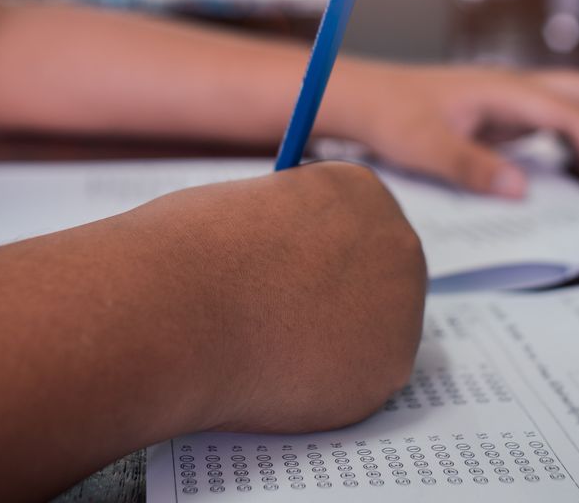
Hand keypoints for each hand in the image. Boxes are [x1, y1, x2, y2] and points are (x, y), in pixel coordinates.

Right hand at [136, 161, 426, 433]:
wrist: (177, 309)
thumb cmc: (191, 252)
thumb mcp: (250, 210)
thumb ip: (292, 233)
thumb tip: (300, 266)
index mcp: (360, 190)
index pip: (355, 225)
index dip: (316, 253)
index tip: (286, 271)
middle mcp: (397, 243)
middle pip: (377, 278)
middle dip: (336, 301)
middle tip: (281, 320)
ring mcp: (402, 310)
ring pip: (368, 337)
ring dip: (329, 345)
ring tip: (267, 344)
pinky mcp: (387, 372)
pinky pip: (355, 384)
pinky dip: (320, 389)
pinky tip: (277, 375)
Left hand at [331, 65, 578, 199]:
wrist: (364, 97)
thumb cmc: (390, 115)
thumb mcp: (425, 147)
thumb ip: (471, 167)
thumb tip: (521, 190)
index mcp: (505, 90)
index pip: (576, 117)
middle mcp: (517, 87)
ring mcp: (513, 98)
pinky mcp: (504, 113)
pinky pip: (558, 122)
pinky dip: (578, 144)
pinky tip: (574, 175)